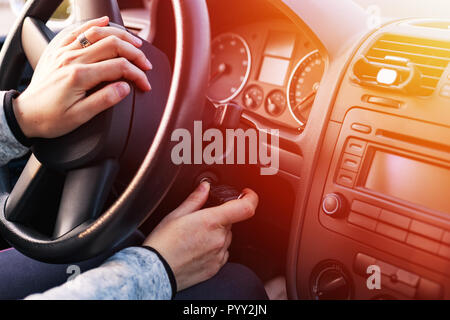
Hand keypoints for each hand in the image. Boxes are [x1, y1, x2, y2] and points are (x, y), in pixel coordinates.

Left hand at [13, 16, 151, 138]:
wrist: (26, 115)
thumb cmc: (51, 118)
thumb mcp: (80, 117)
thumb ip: (104, 100)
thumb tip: (125, 88)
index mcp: (80, 76)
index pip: (119, 67)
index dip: (137, 74)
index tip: (145, 84)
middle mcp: (72, 59)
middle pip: (112, 44)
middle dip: (134, 53)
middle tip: (146, 63)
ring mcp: (64, 52)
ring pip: (97, 33)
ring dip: (119, 35)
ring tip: (134, 43)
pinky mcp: (58, 50)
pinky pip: (77, 30)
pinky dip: (93, 24)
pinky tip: (104, 22)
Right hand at [143, 182, 258, 291]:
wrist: (156, 271)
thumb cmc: (163, 244)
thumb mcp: (176, 214)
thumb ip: (195, 199)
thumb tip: (205, 187)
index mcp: (211, 222)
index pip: (245, 208)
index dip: (251, 197)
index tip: (246, 194)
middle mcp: (219, 239)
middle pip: (231, 222)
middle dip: (219, 218)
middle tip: (200, 221)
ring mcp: (219, 255)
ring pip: (226, 238)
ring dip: (216, 234)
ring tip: (194, 237)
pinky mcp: (215, 268)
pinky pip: (222, 253)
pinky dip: (214, 248)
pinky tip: (197, 248)